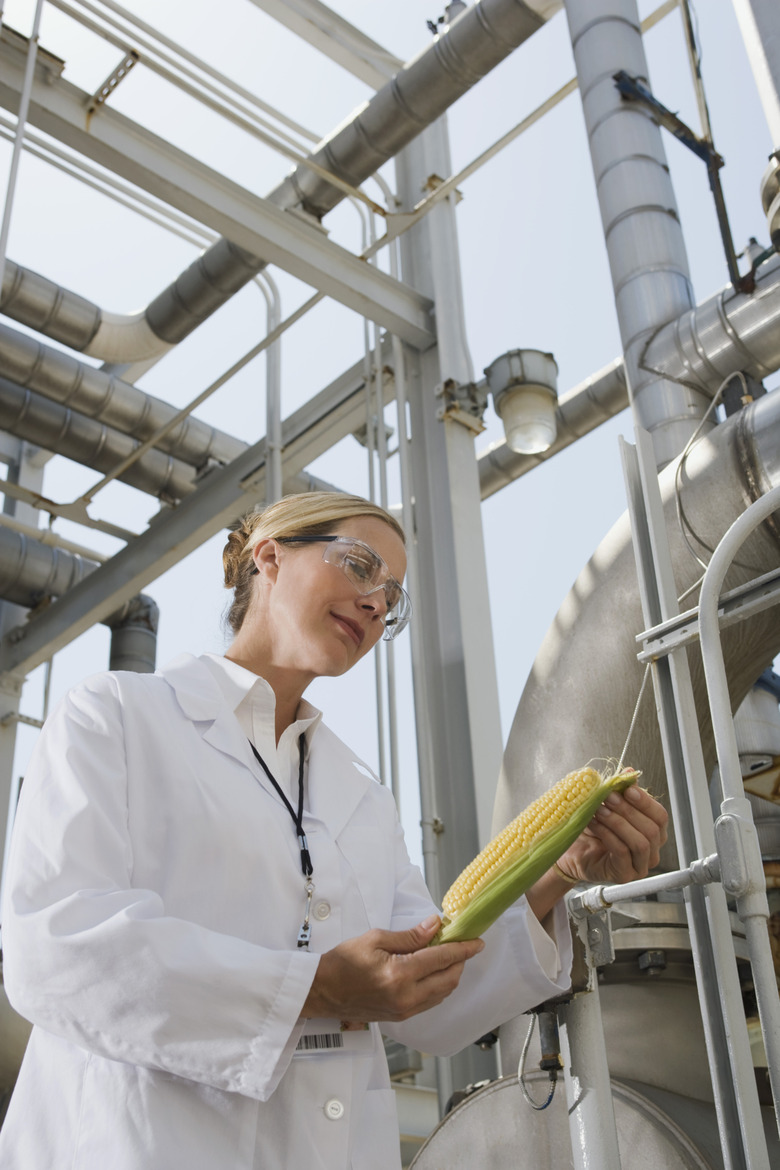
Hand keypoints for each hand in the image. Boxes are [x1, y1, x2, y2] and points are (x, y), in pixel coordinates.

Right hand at [301, 915, 483, 1022]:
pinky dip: (439, 986)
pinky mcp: (401, 1017)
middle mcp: (407, 997)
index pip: (441, 959)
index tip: (477, 941)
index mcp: (400, 974)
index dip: (463, 948)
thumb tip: (435, 926)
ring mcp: (405, 1010)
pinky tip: (434, 972)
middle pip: (449, 979)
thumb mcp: (375, 939)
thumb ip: (409, 936)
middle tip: (462, 944)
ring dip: (451, 974)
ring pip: (442, 993)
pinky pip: (431, 1002)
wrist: (323, 991)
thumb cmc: (343, 962)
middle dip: (460, 961)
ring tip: (448, 955)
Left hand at [555, 784, 667, 885]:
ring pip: (640, 842)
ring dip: (618, 822)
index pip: (660, 816)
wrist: (572, 850)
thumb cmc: (593, 829)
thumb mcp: (608, 805)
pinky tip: (594, 823)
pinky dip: (607, 834)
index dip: (646, 802)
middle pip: (652, 830)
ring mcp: (640, 866)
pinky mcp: (624, 875)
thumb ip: (621, 791)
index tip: (628, 788)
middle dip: (629, 810)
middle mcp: (651, 851)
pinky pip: (622, 853)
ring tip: (600, 809)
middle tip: (608, 797)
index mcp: (653, 833)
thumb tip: (629, 772)